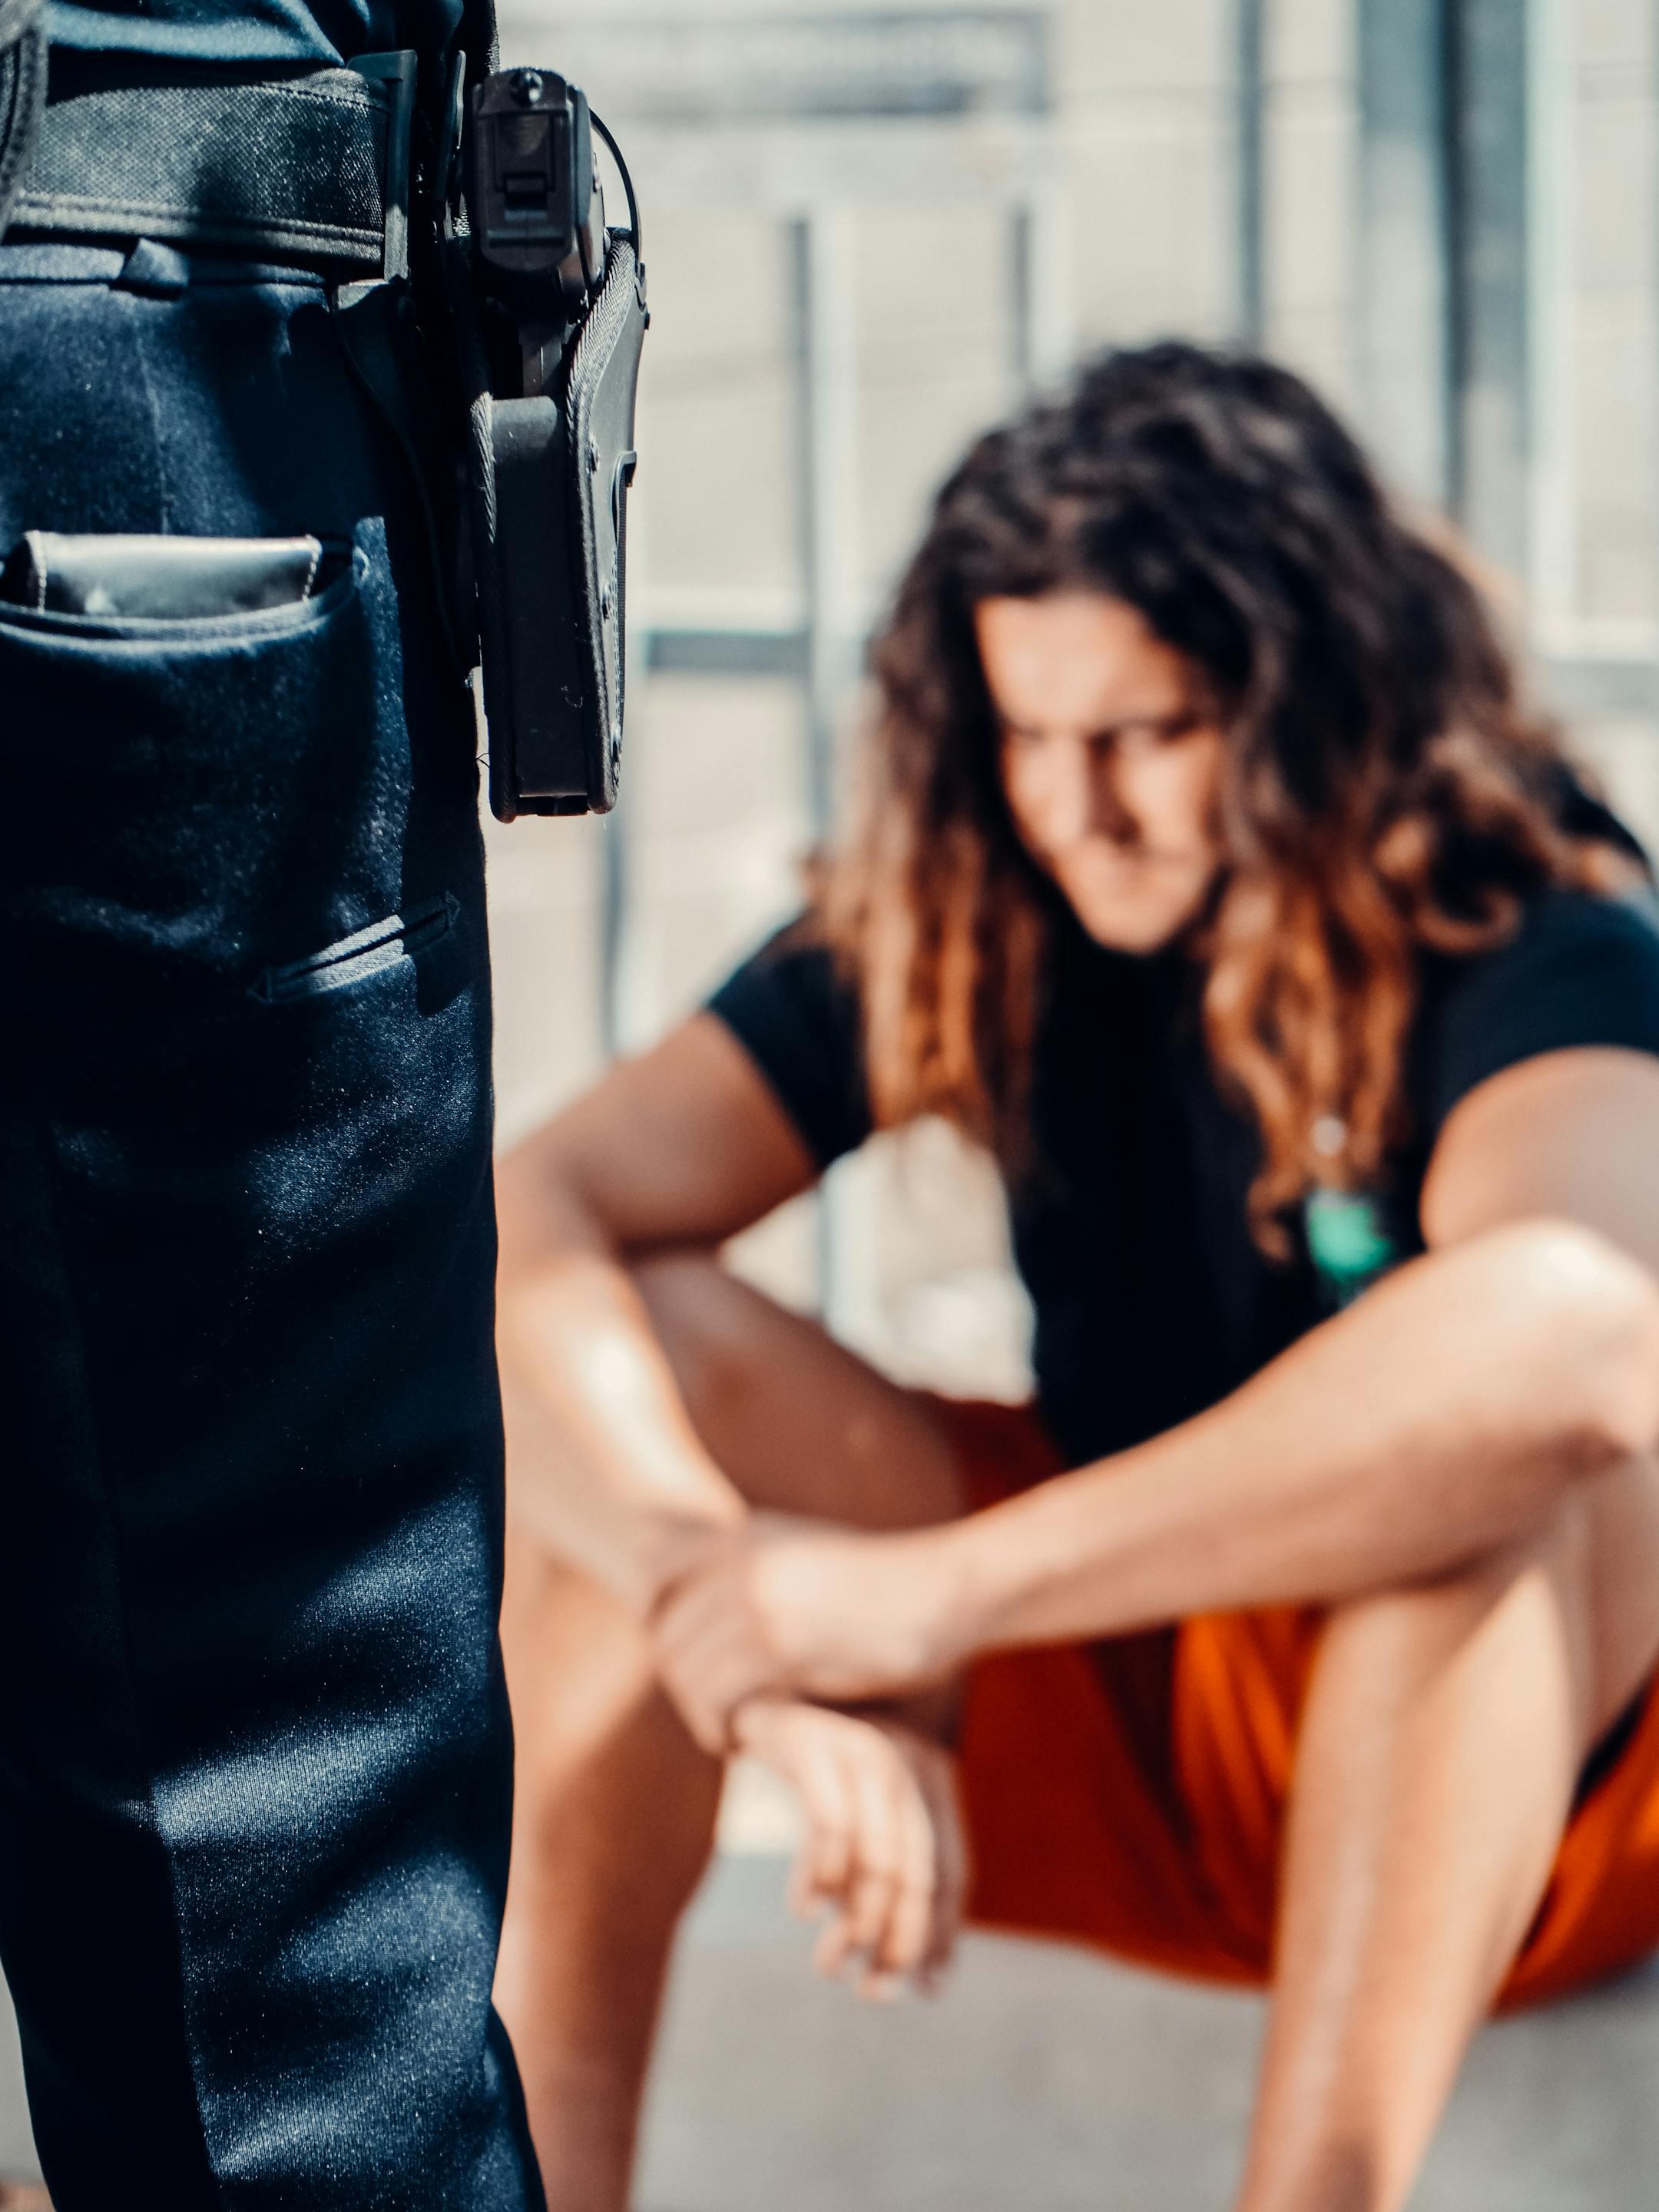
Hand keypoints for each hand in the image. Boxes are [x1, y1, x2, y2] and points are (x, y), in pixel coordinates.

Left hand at [648, 1513, 961, 1753]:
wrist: (945, 1590)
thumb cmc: (885, 1587)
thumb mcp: (812, 1556)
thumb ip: (760, 1570)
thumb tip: (705, 1601)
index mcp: (745, 1538)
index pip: (663, 1600)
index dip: (669, 1650)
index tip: (693, 1683)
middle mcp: (741, 1562)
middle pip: (668, 1640)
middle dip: (684, 1687)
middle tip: (715, 1720)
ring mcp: (759, 1600)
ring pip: (686, 1674)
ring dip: (700, 1714)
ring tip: (729, 1735)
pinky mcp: (782, 1644)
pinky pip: (718, 1697)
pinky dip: (722, 1728)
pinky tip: (745, 1742)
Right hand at [732, 1699, 967, 1996]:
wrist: (749, 1700)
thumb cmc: (806, 1774)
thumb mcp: (849, 1821)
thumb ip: (873, 1879)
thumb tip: (899, 1977)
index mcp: (919, 1783)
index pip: (946, 1873)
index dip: (939, 1934)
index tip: (923, 1989)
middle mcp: (899, 1766)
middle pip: (913, 1874)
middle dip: (895, 1941)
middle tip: (870, 1992)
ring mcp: (858, 1751)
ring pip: (876, 1859)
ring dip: (856, 1924)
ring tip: (830, 1964)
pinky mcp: (813, 1747)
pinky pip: (829, 1826)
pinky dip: (820, 1876)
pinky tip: (804, 1907)